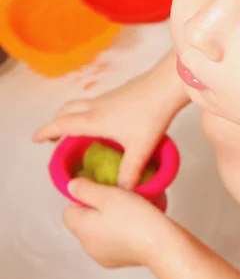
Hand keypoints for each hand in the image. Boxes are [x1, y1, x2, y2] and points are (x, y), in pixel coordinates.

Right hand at [34, 51, 188, 188]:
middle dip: (55, 123)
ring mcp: (107, 98)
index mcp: (95, 120)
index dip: (46, 131)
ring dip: (70, 116)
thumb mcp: (141, 148)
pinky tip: (102, 123)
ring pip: (79, 104)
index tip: (35, 139)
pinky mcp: (118, 93)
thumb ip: (130, 172)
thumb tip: (123, 191)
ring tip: (74, 131)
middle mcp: (96, 107)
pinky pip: (93, 103)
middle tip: (53, 138)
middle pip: (66, 111)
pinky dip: (86, 112)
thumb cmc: (152, 114)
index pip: (62, 124)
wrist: (166, 86)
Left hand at [64, 179, 168, 268]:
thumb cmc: (134, 217)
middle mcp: (87, 246)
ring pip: (98, 233)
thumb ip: (85, 189)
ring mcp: (102, 257)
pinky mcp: (118, 262)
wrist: (160, 244)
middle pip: (83, 223)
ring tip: (128, 212)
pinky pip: (111, 244)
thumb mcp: (107, 194)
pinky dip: (118, 235)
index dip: (82, 199)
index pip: (68, 211)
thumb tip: (71, 187)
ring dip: (107, 223)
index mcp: (81, 229)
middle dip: (96, 211)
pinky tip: (134, 227)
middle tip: (116, 199)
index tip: (101, 192)